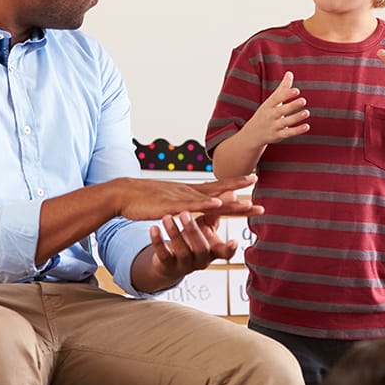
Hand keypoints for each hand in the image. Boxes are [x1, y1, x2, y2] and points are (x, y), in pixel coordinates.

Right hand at [116, 175, 262, 221]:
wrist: (124, 194)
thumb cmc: (145, 200)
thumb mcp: (170, 202)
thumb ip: (185, 204)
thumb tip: (194, 206)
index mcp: (190, 192)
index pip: (217, 187)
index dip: (236, 184)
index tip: (253, 178)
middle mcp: (189, 192)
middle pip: (220, 191)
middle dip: (240, 190)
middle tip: (259, 187)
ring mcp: (181, 198)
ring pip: (210, 199)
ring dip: (230, 200)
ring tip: (247, 201)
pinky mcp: (171, 205)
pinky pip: (192, 205)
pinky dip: (205, 204)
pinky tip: (218, 203)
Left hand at [126, 178, 262, 293]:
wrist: (169, 261)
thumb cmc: (191, 240)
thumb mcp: (204, 227)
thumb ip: (216, 212)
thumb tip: (232, 194)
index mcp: (212, 251)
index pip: (225, 252)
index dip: (230, 248)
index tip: (234, 241)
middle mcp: (200, 259)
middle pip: (201, 248)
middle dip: (193, 230)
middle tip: (185, 213)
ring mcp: (183, 263)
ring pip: (181, 250)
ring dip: (174, 232)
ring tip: (166, 217)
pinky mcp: (167, 264)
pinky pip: (162, 254)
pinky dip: (157, 240)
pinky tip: (153, 228)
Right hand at [239, 71, 309, 148]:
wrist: (252, 134)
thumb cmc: (266, 113)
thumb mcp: (271, 101)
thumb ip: (282, 88)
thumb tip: (290, 73)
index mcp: (268, 105)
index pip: (276, 99)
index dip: (286, 95)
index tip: (296, 90)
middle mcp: (270, 116)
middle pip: (281, 110)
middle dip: (292, 106)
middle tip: (303, 100)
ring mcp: (273, 126)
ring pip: (285, 122)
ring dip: (296, 118)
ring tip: (307, 112)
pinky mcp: (278, 136)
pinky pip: (288, 133)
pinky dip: (297, 131)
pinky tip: (306, 126)